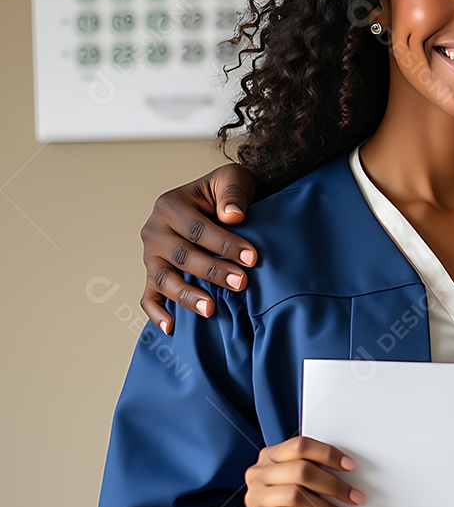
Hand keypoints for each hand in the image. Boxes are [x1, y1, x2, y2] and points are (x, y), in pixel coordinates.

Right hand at [140, 164, 257, 332]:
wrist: (220, 203)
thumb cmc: (227, 193)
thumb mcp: (233, 179)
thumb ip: (233, 193)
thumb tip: (232, 216)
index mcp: (169, 205)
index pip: (197, 230)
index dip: (225, 245)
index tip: (252, 258)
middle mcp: (154, 230)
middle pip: (182, 256)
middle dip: (213, 271)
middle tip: (241, 283)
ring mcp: (150, 255)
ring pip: (164, 279)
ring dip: (187, 295)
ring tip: (211, 309)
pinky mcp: (153, 274)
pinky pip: (148, 296)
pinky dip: (156, 313)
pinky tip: (172, 327)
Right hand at [245, 436, 363, 506]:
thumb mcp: (302, 483)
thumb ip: (314, 470)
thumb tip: (346, 468)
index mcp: (270, 456)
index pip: (300, 446)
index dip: (328, 454)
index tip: (349, 466)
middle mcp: (258, 474)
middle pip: (301, 470)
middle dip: (334, 485)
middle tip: (354, 497)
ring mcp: (254, 498)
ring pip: (295, 495)